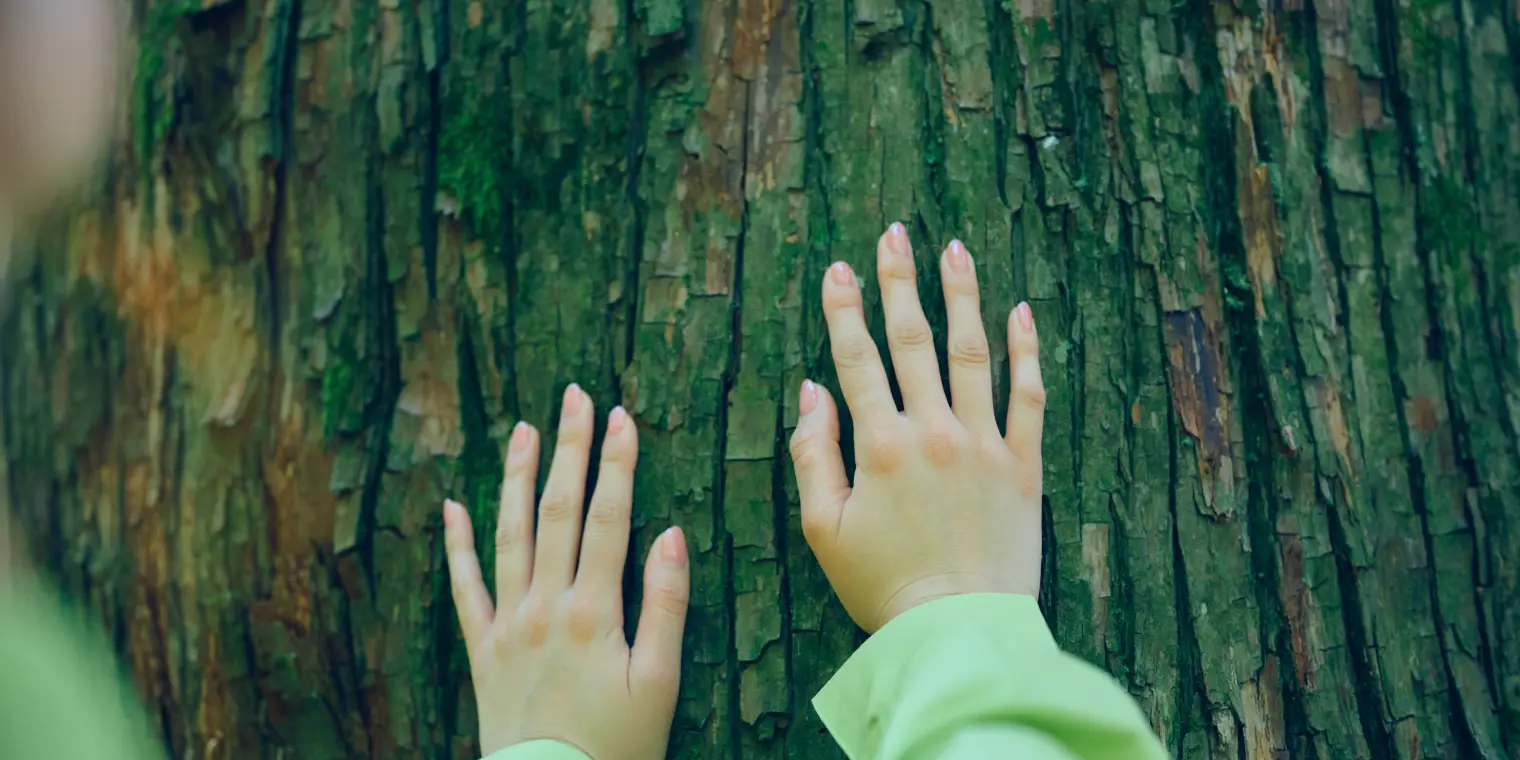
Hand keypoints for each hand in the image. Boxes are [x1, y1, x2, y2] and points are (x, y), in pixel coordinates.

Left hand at [444, 385, 689, 758]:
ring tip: (522, 429)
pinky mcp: (483, 648)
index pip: (608, 517)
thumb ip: (665, 606)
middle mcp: (545, 605)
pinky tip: (451, 506)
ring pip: (509, 534)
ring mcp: (508, 624)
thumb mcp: (659, 684)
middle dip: (568, 450)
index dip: (616, 463)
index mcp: (594, 611)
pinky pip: (464, 587)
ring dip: (515, 477)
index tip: (621, 416)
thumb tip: (670, 534)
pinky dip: (456, 544)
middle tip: (574, 397)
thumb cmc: (617, 747)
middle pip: (557, 511)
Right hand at [789, 224, 1045, 632]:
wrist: (957, 632)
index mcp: (879, 446)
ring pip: (972, 352)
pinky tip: (1021, 312)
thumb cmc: (882, 588)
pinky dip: (1026, 351)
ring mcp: (983, 445)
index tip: (837, 267)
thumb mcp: (823, 530)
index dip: (843, 308)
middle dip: (899, 281)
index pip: (856, 359)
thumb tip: (812, 391)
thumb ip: (812, 455)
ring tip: (955, 251)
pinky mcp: (1023, 466)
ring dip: (961, 297)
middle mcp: (932, 432)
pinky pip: (1029, 396)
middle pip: (912, 340)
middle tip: (893, 234)